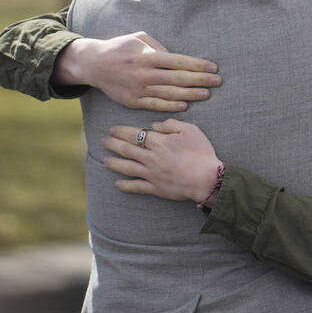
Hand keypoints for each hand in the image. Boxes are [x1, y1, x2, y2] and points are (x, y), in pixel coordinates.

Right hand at [55, 32, 220, 111]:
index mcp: (147, 56)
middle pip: (178, 79)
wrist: (94, 65)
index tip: (213, 67)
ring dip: (190, 94)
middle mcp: (144, 73)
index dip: (197, 65)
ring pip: (169, 94)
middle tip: (217, 81)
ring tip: (206, 94)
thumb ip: (158, 46)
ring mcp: (138, 89)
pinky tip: (185, 105)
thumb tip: (177, 57)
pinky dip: (171, 106)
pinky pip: (156, 105)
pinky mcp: (133, 101)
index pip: (178, 62)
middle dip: (200, 80)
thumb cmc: (120, 48)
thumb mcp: (138, 38)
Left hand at [102, 119, 222, 202]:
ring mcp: (152, 174)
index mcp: (159, 142)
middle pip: (127, 149)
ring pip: (127, 167)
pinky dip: (126, 185)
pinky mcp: (156, 188)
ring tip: (105, 159)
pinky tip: (117, 184)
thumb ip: (170, 124)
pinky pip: (137, 187)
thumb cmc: (201, 153)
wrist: (207, 178)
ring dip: (115, 163)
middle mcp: (151, 158)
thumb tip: (154, 125)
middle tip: (104, 141)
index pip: (136, 134)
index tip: (112, 129)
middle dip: (113, 144)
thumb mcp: (190, 130)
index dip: (122, 131)